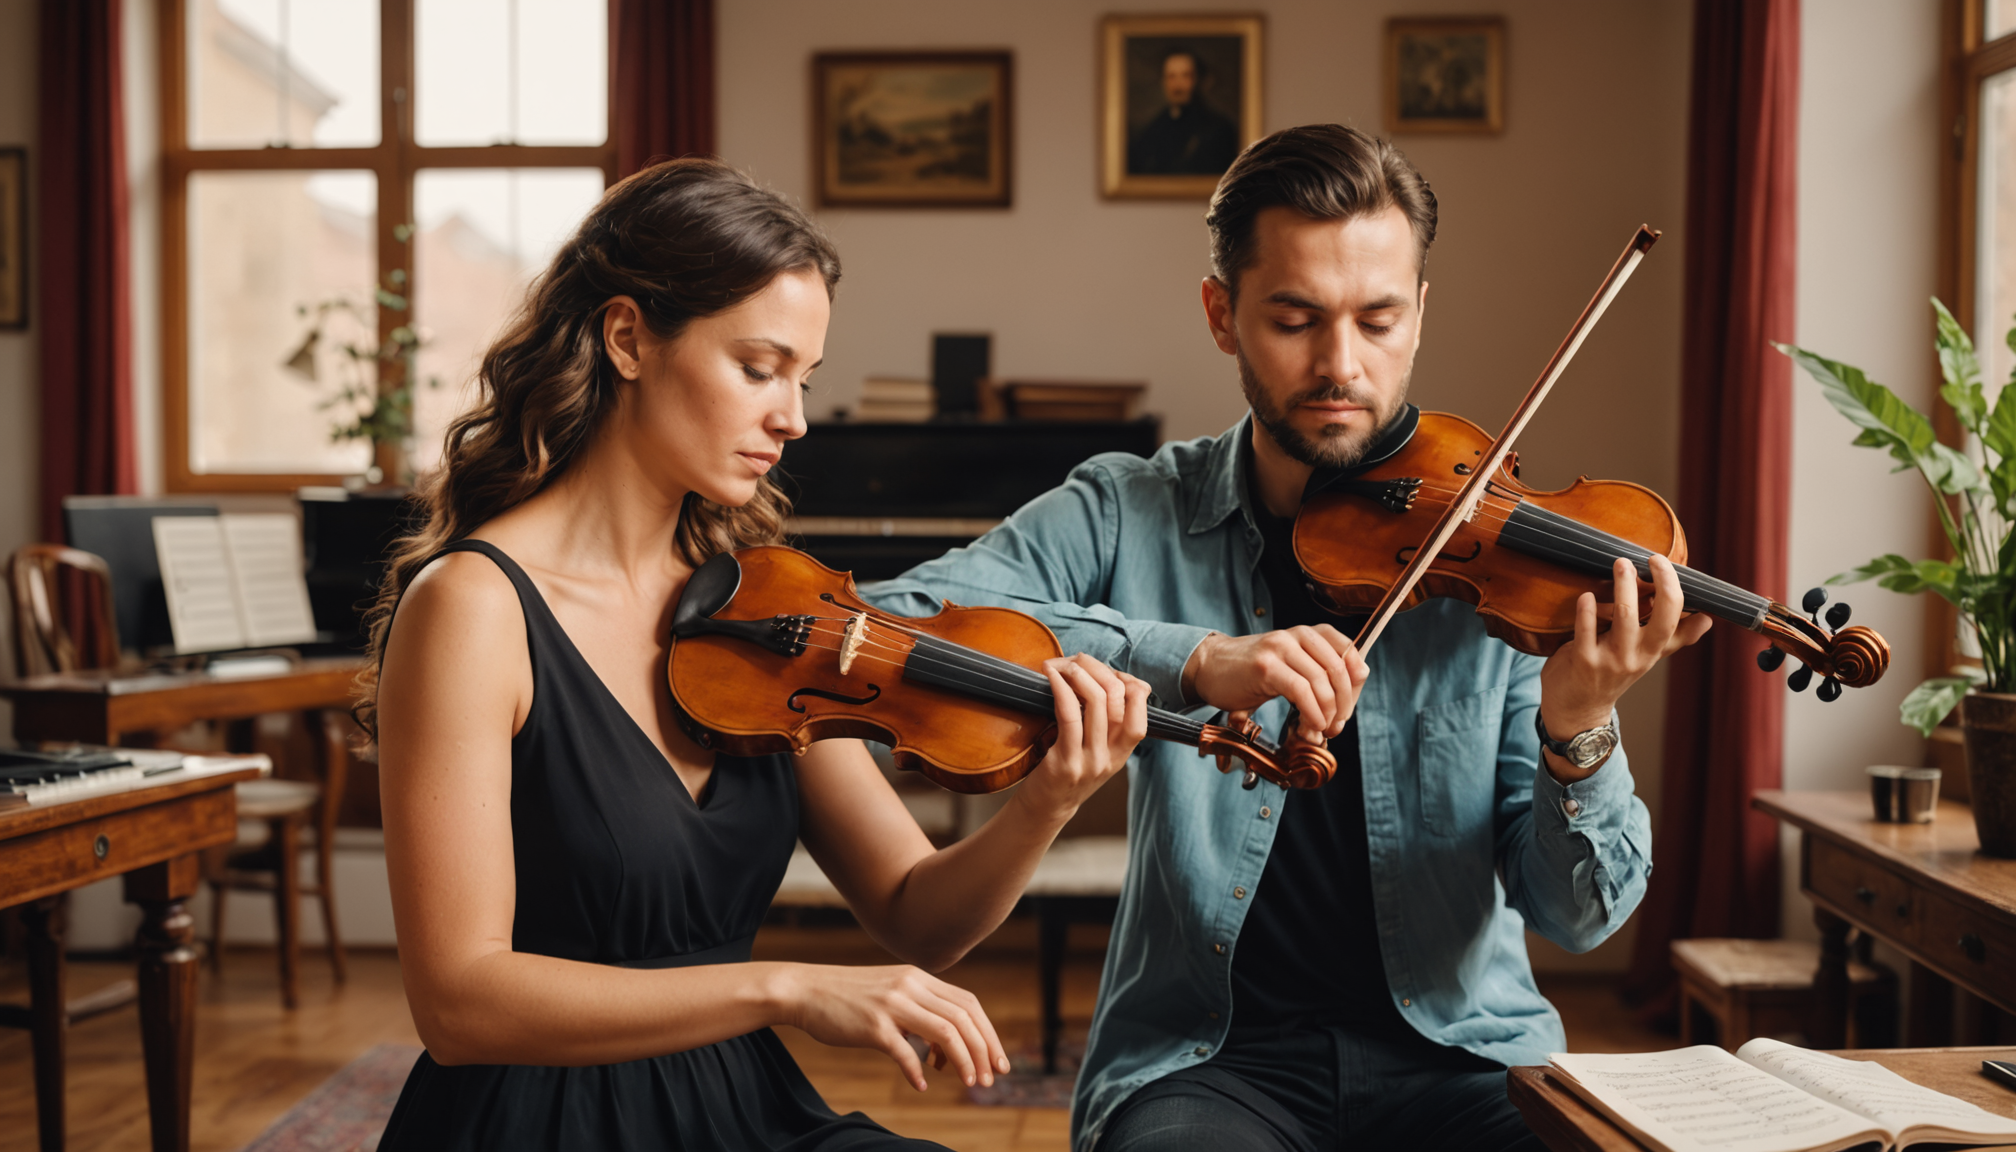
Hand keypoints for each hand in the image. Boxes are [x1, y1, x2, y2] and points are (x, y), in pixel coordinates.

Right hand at [780, 964, 1010, 1090]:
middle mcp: (910, 986)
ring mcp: (892, 1005)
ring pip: (945, 1032)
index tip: (997, 1060)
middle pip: (964, 1018)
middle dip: (984, 1050)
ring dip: (963, 1061)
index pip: (968, 1004)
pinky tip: (922, 1084)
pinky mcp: (872, 1026)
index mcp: (918, 978)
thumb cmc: (848, 999)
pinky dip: (918, 1071)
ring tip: (969, 1083)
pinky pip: (905, 1052)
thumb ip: (920, 1016)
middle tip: (990, 1078)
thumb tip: (943, 1054)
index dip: (988, 1033)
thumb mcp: (891, 995)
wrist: (805, 990)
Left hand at [1016, 655, 1149, 823]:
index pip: (1141, 711)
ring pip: (1098, 702)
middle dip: (1100, 669)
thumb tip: (1103, 678)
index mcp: (1121, 753)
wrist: (1043, 810)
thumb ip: (1104, 724)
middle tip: (1079, 659)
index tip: (1108, 672)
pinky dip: (1061, 688)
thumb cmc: (1065, 771)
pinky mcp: (1065, 763)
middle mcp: (1111, 758)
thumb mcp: (1094, 751)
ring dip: (1080, 673)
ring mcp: (1089, 762)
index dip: (1130, 684)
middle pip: (1119, 698)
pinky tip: (1052, 677)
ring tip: (1065, 663)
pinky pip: (1069, 714)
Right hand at [1181, 625, 1369, 742]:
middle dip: (1344, 703)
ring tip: (1321, 728)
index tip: (1347, 707)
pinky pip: (1301, 691)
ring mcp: (1280, 648)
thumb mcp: (1290, 667)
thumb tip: (1351, 695)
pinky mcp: (1265, 667)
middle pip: (1339, 668)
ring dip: (1328, 712)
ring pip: (1321, 680)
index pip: (1349, 652)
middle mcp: (1297, 635)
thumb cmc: (1250, 672)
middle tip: (1336, 725)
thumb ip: (1319, 674)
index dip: (1355, 683)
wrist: (1210, 667)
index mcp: (1308, 633)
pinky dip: (1312, 712)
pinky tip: (1311, 724)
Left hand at [1538, 554, 1712, 775]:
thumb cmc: (1610, 674)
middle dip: (1661, 585)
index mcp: (1654, 649)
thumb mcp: (1646, 657)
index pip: (1677, 617)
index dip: (1675, 588)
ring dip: (1623, 587)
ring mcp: (1612, 660)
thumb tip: (1708, 619)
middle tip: (1652, 558)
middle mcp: (1638, 656)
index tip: (1665, 562)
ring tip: (1620, 563)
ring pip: (1624, 617)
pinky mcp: (1584, 662)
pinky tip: (1586, 595)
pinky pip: (1586, 631)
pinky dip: (1587, 611)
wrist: (1577, 710)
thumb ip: (1673, 637)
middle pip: (1662, 619)